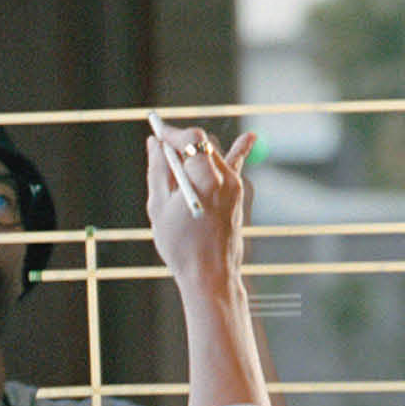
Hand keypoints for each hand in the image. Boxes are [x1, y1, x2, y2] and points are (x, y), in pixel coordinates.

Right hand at [146, 121, 257, 291]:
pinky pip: (236, 165)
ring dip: (194, 154)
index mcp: (204, 178)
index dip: (172, 132)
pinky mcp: (238, 194)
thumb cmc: (180, 246)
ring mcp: (235, 184)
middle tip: (161, 148)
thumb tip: (155, 143)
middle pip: (202, 146)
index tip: (156, 130)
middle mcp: (224, 176)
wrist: (210, 275)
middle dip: (180, 143)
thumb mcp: (159, 207)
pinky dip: (240, 150)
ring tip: (177, 162)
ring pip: (212, 155)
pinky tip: (249, 137)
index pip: (192, 139)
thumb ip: (157, 170)